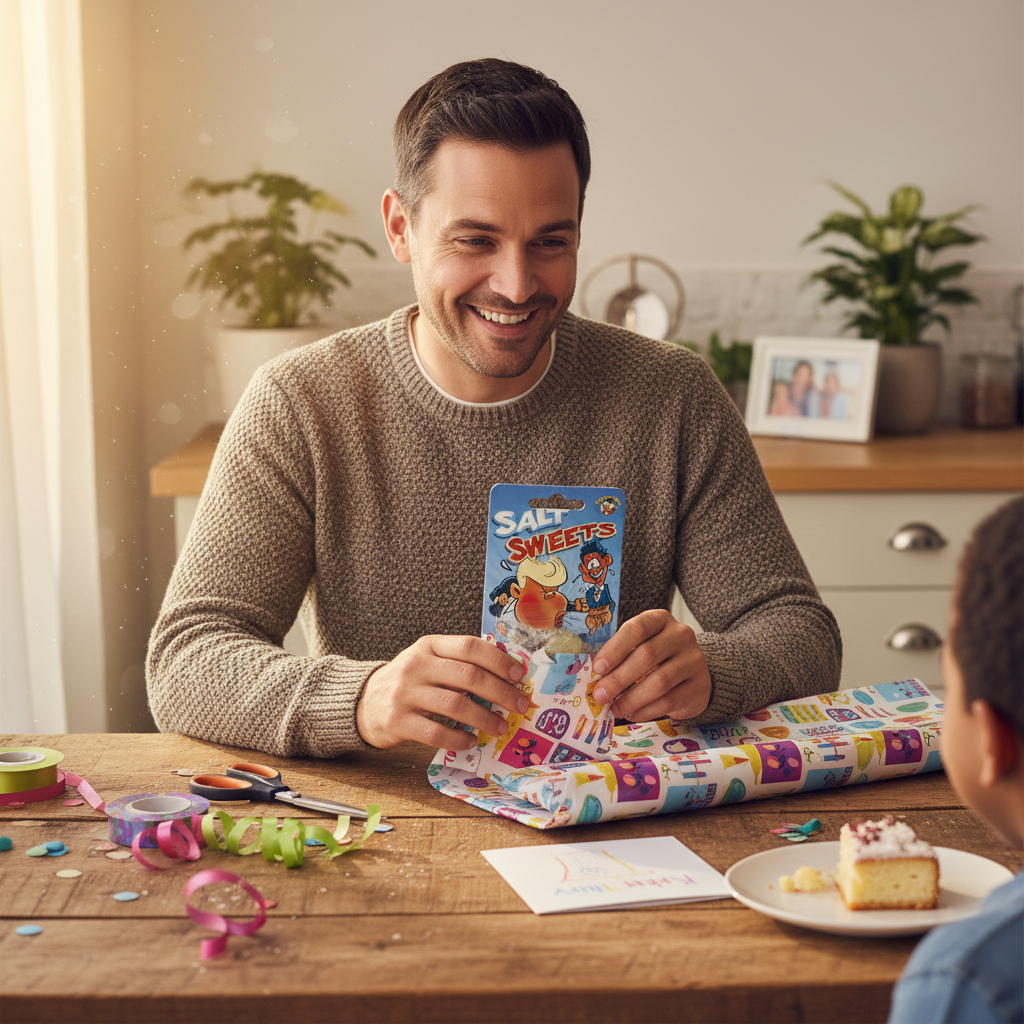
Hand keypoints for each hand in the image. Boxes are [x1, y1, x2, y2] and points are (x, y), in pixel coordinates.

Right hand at [356, 635, 528, 749]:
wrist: (363, 701)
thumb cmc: (409, 682)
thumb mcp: (429, 661)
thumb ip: (459, 663)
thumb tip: (507, 677)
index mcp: (429, 645)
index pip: (470, 647)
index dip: (499, 660)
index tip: (519, 675)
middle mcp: (416, 665)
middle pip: (468, 676)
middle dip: (501, 692)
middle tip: (520, 705)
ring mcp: (405, 693)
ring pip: (455, 705)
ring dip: (484, 718)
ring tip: (500, 726)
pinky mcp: (398, 721)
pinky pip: (436, 732)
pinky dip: (458, 739)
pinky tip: (471, 742)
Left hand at [591, 609, 710, 720]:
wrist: (693, 675)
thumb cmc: (658, 659)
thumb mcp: (641, 647)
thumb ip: (621, 657)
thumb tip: (595, 679)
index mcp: (660, 620)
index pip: (637, 628)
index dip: (615, 648)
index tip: (597, 668)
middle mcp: (681, 635)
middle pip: (647, 655)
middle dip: (619, 678)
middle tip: (600, 695)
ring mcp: (694, 660)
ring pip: (659, 681)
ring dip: (631, 698)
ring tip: (614, 709)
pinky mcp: (700, 686)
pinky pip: (670, 700)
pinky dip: (647, 710)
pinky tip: (632, 714)